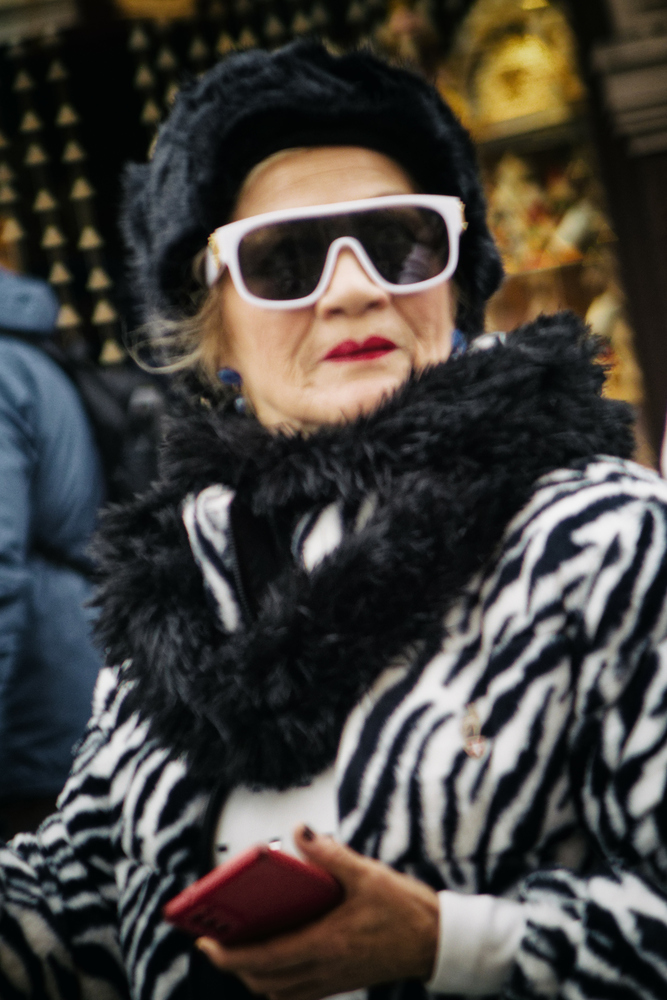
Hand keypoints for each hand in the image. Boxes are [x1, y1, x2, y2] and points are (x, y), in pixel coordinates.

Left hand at [196, 825, 438, 999]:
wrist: (437, 941)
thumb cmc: (405, 909)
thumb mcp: (366, 873)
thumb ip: (329, 854)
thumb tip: (299, 833)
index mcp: (327, 942)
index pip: (265, 957)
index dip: (230, 954)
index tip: (208, 939)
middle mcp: (325, 968)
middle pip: (263, 979)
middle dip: (233, 964)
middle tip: (215, 941)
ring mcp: (333, 979)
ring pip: (278, 990)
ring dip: (253, 975)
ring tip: (238, 950)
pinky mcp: (342, 981)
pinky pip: (298, 992)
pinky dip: (277, 982)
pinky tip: (275, 961)